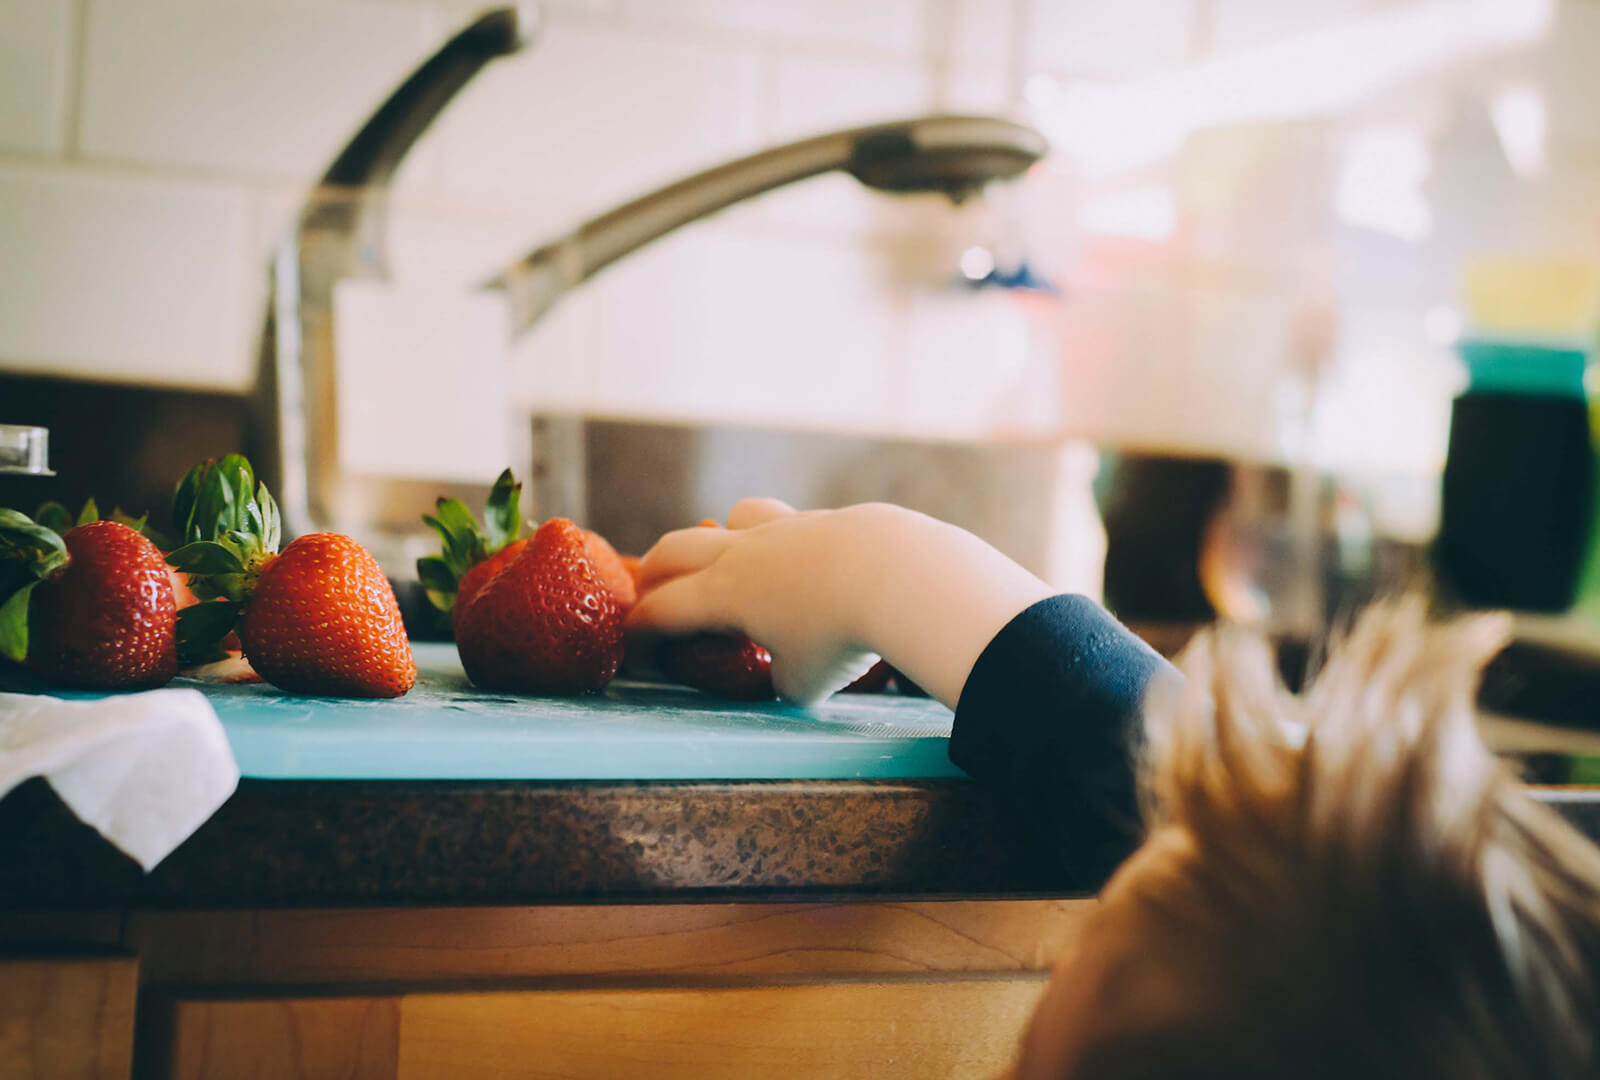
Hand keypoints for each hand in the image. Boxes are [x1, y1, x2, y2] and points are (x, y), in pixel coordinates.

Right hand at [628, 498, 1053, 707]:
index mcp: (722, 594)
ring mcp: (785, 528)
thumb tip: (789, 672)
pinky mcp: (826, 520)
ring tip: (731, 560)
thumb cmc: (840, 636)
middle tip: (651, 592)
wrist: (896, 574)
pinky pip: (790, 523)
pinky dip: (783, 542)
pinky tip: (806, 564)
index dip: (640, 632)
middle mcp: (743, 553)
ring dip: (721, 536)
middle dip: (656, 572)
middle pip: (676, 549)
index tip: (635, 649)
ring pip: (735, 517)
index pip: (661, 610)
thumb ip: (784, 677)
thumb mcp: (803, 682)